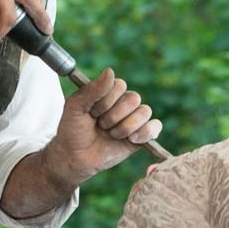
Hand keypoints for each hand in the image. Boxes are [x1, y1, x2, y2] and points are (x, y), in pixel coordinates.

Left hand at [42, 68, 162, 181]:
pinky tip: (131, 139)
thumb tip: (110, 71)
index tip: (92, 112)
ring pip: (144, 112)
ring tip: (111, 135)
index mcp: (109, 92)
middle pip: (133, 98)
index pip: (120, 85)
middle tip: (100, 125)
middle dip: (113, 115)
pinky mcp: (141, 136)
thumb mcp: (75, 106)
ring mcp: (133, 119)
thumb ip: (93, 89)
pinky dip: (146, 132)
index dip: (106, 101)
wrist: (75, 156)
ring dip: (125, 126)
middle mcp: (124, 103)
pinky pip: (155, 127)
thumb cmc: (73, 129)